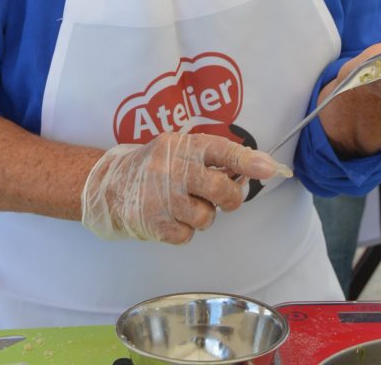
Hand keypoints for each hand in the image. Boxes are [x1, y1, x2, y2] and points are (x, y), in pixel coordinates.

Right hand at [81, 132, 290, 243]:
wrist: (109, 186)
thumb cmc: (154, 166)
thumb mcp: (179, 149)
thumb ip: (212, 156)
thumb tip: (254, 166)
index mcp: (183, 146)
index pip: (223, 151)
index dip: (248, 161)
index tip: (270, 168)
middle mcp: (173, 169)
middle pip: (221, 190)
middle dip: (231, 198)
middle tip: (226, 197)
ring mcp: (163, 198)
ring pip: (206, 217)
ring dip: (203, 215)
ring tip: (186, 204)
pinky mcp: (155, 224)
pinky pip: (187, 234)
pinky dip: (184, 229)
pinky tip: (171, 216)